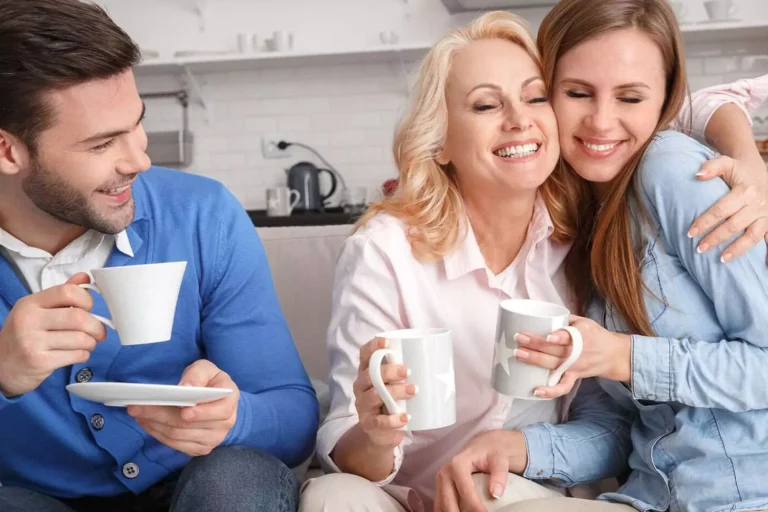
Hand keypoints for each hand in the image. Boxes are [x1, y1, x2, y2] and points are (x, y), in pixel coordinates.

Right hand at [0, 273, 106, 396]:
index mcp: (30, 303)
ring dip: (91, 343)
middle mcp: (29, 320)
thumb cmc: (25, 335)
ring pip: (80, 339)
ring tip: (88, 344)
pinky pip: (76, 355)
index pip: (68, 291)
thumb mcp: (37, 310)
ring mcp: (32, 341)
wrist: (1, 366)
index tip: (90, 309)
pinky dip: (84, 355)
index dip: (87, 299)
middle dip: (96, 326)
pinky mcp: (38, 362)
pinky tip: (78, 354)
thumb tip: (85, 277)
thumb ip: (61, 295)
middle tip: (99, 333)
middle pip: (78, 317)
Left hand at [128, 360, 239, 456]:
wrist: (218, 402)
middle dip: (160, 415)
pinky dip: (157, 434)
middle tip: (137, 407)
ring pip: (178, 436)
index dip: (200, 413)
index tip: (181, 409)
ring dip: (154, 425)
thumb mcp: (207, 369)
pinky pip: (175, 445)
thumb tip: (186, 387)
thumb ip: (197, 375)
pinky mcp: (199, 449)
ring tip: (137, 413)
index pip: (219, 411)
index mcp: (229, 402)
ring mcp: (212, 440)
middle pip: (188, 425)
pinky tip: (146, 422)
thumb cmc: (211, 383)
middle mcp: (224, 425)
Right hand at [353, 337, 415, 448]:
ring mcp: (363, 405)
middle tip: (408, 371)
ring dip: (395, 392)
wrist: (381, 433)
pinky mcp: (368, 423)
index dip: (373, 346)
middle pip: (370, 374)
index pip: (364, 354)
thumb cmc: (392, 402)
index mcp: (366, 372)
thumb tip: (437, 361)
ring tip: (413, 390)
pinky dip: (393, 420)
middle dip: (389, 371)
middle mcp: (361, 386)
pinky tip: (405, 417)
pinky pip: (378, 421)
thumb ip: (404, 373)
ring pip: (374, 395)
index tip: (387, 342)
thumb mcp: (394, 385)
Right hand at [435, 430, 527, 511]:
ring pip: (440, 506)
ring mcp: (440, 481)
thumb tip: (496, 494)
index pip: (465, 491)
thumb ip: (499, 475)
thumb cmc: (491, 453)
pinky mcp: (440, 488)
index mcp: (457, 464)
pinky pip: (440, 506)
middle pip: (448, 502)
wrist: (483, 446)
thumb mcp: (499, 459)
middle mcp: (444, 473)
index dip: (475, 507)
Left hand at [515, 316, 631, 398]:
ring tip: (519, 355)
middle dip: (535, 344)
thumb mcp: (584, 321)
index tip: (548, 336)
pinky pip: (563, 387)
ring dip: (535, 360)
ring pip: (554, 365)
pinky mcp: (574, 377)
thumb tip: (539, 313)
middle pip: (555, 350)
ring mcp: (575, 366)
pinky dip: (551, 391)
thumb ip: (564, 318)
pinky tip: (536, 391)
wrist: (614, 355)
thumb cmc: (595, 335)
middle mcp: (578, 352)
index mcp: (582, 335)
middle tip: (518, 338)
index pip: (570, 336)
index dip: (559, 337)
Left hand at [689, 155, 767, 261]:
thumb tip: (697, 175)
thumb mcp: (726, 163)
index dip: (705, 221)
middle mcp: (757, 204)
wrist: (759, 170)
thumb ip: (712, 167)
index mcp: (745, 191)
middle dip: (716, 238)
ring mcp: (766, 214)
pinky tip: (762, 268)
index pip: (721, 209)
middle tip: (699, 248)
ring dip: (737, 249)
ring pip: (752, 236)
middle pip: (734, 225)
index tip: (690, 232)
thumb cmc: (738, 169)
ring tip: (721, 259)